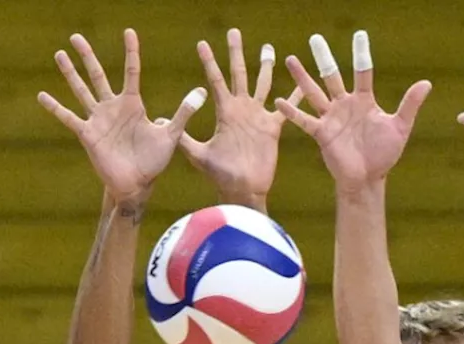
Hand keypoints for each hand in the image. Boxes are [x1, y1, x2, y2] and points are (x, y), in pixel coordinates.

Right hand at [39, 29, 205, 205]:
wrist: (137, 184)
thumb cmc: (154, 161)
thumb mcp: (170, 134)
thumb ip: (183, 112)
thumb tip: (202, 91)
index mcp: (133, 104)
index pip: (131, 71)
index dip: (130, 52)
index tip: (128, 31)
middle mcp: (113, 108)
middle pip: (97, 75)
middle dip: (87, 56)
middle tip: (75, 36)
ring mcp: (98, 120)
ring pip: (81, 90)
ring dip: (70, 74)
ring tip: (59, 55)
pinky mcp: (88, 134)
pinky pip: (69, 117)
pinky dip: (55, 107)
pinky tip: (42, 96)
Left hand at [180, 29, 302, 204]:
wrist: (241, 189)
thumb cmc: (219, 174)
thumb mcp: (198, 154)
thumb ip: (183, 136)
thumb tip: (162, 120)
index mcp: (225, 112)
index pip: (216, 81)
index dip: (209, 62)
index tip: (202, 44)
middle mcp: (241, 110)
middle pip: (239, 74)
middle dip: (236, 53)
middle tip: (233, 32)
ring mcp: (258, 117)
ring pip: (263, 85)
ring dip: (266, 67)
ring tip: (268, 49)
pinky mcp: (273, 128)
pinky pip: (287, 110)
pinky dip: (295, 97)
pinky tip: (301, 84)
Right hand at [277, 32, 430, 192]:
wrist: (367, 179)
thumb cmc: (384, 154)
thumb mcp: (400, 127)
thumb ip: (409, 104)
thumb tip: (426, 83)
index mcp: (363, 101)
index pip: (362, 72)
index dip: (361, 54)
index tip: (358, 35)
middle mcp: (344, 105)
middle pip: (331, 76)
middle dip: (323, 58)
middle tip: (315, 38)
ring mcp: (331, 118)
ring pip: (313, 93)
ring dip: (302, 78)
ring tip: (290, 59)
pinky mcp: (321, 133)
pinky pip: (304, 120)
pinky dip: (292, 112)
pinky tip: (279, 100)